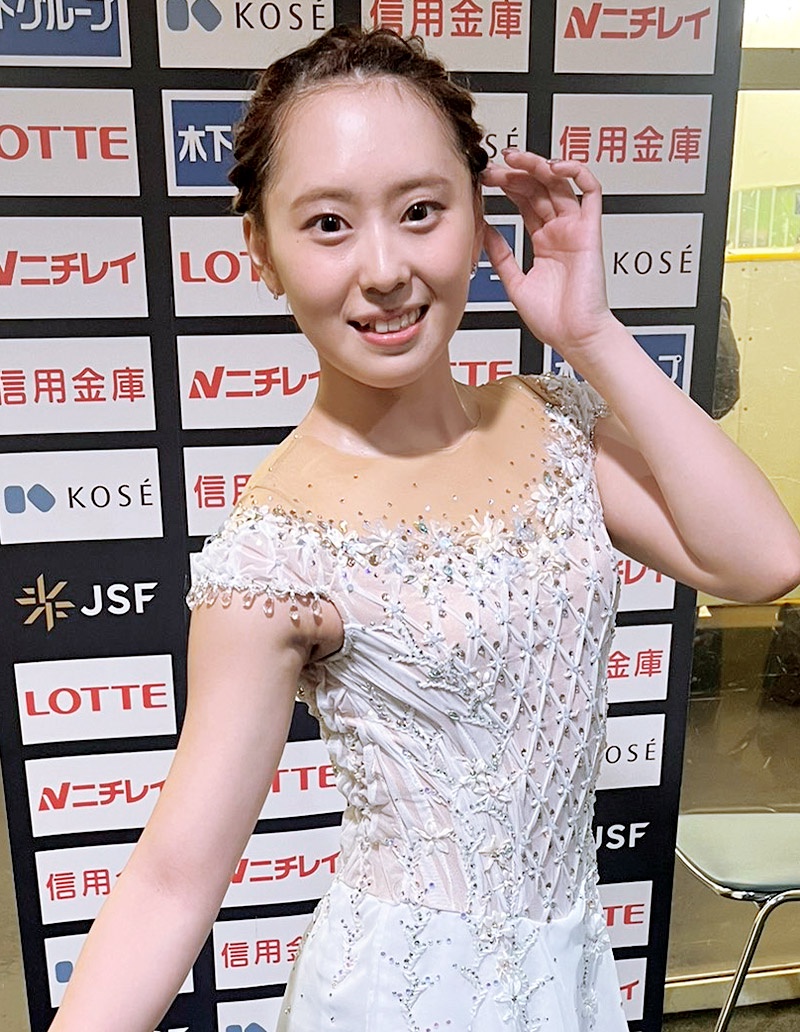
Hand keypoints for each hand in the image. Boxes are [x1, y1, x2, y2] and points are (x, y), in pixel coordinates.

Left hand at [481, 150, 615, 362]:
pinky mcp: (590, 231)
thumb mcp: (514, 282)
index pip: (524, 202)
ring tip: (514, 159)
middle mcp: (560, 231)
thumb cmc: (552, 319)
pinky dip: (576, 172)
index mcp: (543, 242)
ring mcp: (575, 229)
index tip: (485, 179)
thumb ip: (500, 255)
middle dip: (515, 174)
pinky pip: (590, 192)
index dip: (506, 186)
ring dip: (537, 166)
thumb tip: (483, 230)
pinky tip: (553, 166)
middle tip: (493, 168)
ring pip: (559, 183)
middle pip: (538, 188)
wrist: (574, 336)